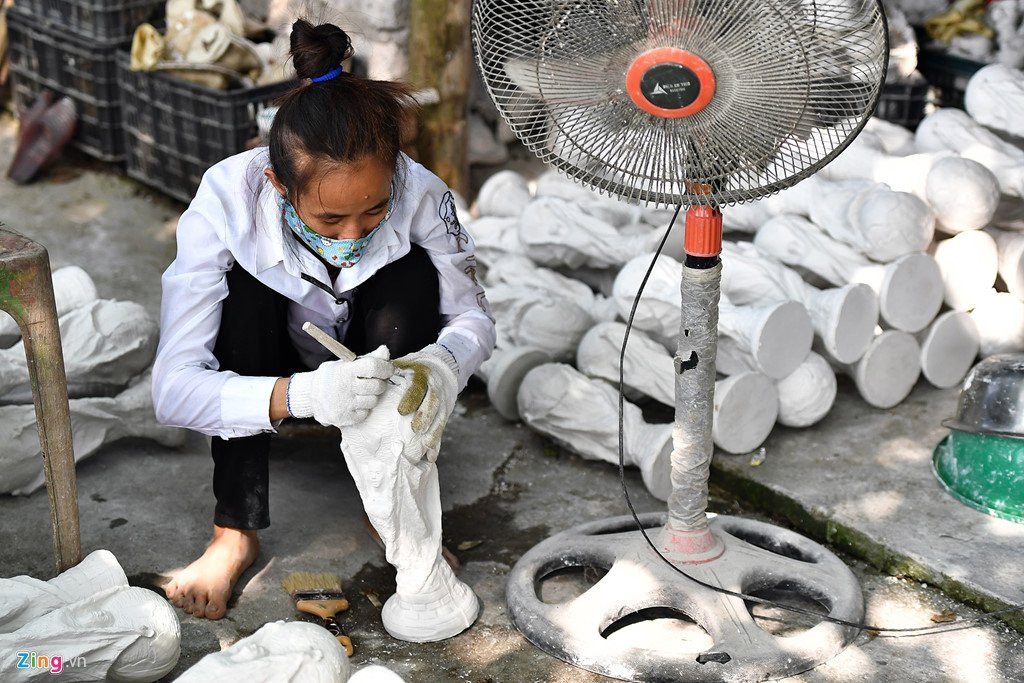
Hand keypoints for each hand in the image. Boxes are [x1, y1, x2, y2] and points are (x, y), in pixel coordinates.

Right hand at [287, 345, 392, 426]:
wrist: (310, 396)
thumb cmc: (333, 377)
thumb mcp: (346, 364)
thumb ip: (367, 358)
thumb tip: (385, 351)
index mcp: (345, 370)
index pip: (373, 367)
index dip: (386, 368)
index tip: (388, 369)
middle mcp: (345, 387)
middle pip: (377, 386)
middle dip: (380, 383)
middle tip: (374, 382)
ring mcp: (345, 404)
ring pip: (373, 401)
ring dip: (372, 396)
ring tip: (361, 392)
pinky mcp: (345, 418)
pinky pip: (365, 413)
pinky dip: (364, 408)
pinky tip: (355, 402)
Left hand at [393, 343, 458, 460]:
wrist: (440, 366)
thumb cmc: (413, 369)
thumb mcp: (402, 365)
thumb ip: (387, 371)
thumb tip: (370, 380)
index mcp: (422, 375)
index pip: (418, 386)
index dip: (411, 398)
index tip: (401, 411)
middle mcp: (435, 387)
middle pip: (433, 402)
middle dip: (425, 416)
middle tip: (415, 430)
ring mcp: (443, 400)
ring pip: (441, 417)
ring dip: (433, 432)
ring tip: (424, 446)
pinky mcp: (446, 412)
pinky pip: (442, 428)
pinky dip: (437, 442)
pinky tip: (431, 456)